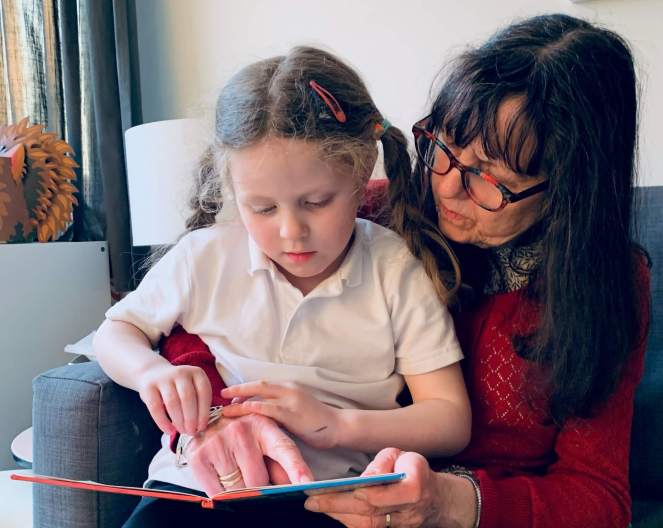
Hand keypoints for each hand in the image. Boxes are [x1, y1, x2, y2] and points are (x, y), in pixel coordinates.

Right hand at [137, 363, 211, 435]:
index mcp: (196, 373)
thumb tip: (202, 426)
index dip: (204, 412)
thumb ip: (199, 401)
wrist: (154, 373)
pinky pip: (156, 407)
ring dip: (179, 421)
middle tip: (192, 432)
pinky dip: (163, 422)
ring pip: (172, 402)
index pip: (204, 392)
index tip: (202, 427)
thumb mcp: (193, 387)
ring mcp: (164, 378)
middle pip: (188, 397)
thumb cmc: (179, 387)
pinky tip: (169, 431)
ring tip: (182, 431)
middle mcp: (181, 372)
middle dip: (191, 418)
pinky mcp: (148, 387)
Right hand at [185, 413, 314, 496]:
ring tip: (234, 469)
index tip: (308, 484)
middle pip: (258, 481)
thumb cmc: (244, 435)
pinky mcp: (199, 456)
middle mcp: (242, 431)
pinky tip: (221, 475)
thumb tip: (298, 488)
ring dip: (238, 489)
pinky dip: (221, 493)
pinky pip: (217, 493)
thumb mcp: (266, 442)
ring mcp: (219, 442)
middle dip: (258, 486)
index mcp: (265, 427)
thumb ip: (283, 465)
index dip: (297, 469)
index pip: (284, 451)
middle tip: (251, 472)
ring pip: (237, 489)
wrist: (209, 419)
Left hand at [221, 380, 341, 448]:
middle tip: (222, 395)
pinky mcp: (292, 413)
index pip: (262, 385)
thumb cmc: (317, 421)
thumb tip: (260, 413)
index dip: (245, 389)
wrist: (338, 426)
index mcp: (288, 387)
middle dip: (238, 389)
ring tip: (225, 409)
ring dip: (240, 402)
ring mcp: (290, 400)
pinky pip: (269, 409)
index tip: (231, 396)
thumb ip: (280, 407)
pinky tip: (243, 412)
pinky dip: (254, 409)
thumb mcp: (296, 409)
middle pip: (258, 385)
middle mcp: (288, 389)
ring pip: (260, 397)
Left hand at [303, 447, 477, 527]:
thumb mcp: (403, 456)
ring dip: (338, 515)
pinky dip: (346, 521)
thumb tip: (365, 477)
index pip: (383, 494)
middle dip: (337, 506)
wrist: (436, 499)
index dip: (361, 494)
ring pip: (366, 526)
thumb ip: (384, 463)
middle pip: (369, 513)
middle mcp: (407, 512)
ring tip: (315, 505)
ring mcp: (400, 527)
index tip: (336, 488)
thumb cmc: (414, 471)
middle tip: (311, 500)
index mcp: (414, 487)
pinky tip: (330, 511)